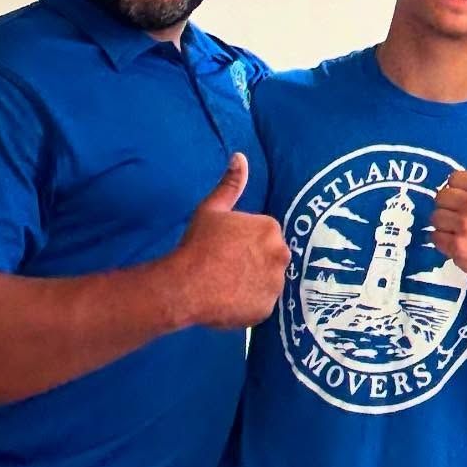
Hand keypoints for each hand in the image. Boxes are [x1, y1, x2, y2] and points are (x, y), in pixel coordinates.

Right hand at [171, 154, 288, 328]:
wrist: (185, 285)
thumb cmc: (197, 245)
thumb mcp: (212, 209)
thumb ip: (230, 184)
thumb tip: (240, 157)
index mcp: (271, 229)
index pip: (264, 236)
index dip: (244, 244)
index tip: (227, 249)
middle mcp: (281, 254)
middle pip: (270, 258)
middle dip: (253, 262)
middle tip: (226, 268)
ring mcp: (276, 283)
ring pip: (267, 282)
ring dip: (253, 283)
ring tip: (226, 286)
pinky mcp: (266, 309)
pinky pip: (260, 304)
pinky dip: (248, 304)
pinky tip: (228, 300)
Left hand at [430, 129, 466, 289]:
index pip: (451, 179)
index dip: (458, 192)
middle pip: (440, 197)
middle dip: (449, 209)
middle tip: (466, 219)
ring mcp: (465, 226)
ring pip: (435, 218)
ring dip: (445, 226)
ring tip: (463, 232)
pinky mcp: (457, 247)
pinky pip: (434, 237)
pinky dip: (443, 242)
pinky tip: (460, 244)